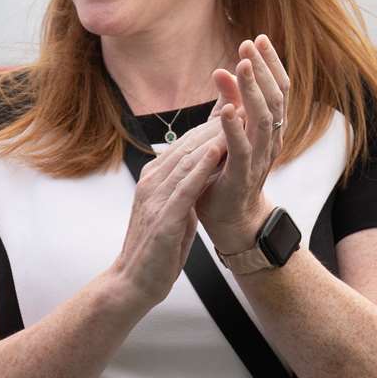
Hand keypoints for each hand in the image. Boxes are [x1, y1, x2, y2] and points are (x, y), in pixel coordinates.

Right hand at [113, 118, 225, 305]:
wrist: (134, 281)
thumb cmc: (156, 247)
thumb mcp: (173, 209)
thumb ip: (184, 186)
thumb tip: (204, 168)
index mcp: (153, 177)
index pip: (186, 143)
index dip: (212, 123)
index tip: (237, 103)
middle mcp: (151, 181)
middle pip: (188, 145)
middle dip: (216, 121)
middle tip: (243, 96)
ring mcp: (155, 198)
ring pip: (188, 159)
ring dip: (215, 135)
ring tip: (238, 114)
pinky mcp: (163, 217)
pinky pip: (186, 186)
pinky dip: (204, 166)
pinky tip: (221, 149)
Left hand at [197, 35, 287, 249]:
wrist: (228, 218)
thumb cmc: (224, 172)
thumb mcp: (225, 133)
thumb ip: (226, 104)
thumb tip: (222, 70)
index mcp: (267, 127)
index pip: (275, 90)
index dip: (268, 64)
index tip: (256, 38)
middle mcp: (269, 139)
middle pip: (274, 98)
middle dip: (262, 70)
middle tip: (249, 45)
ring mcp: (258, 157)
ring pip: (262, 119)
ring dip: (252, 91)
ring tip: (240, 66)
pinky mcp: (241, 174)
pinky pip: (241, 149)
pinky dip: (234, 129)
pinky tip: (225, 110)